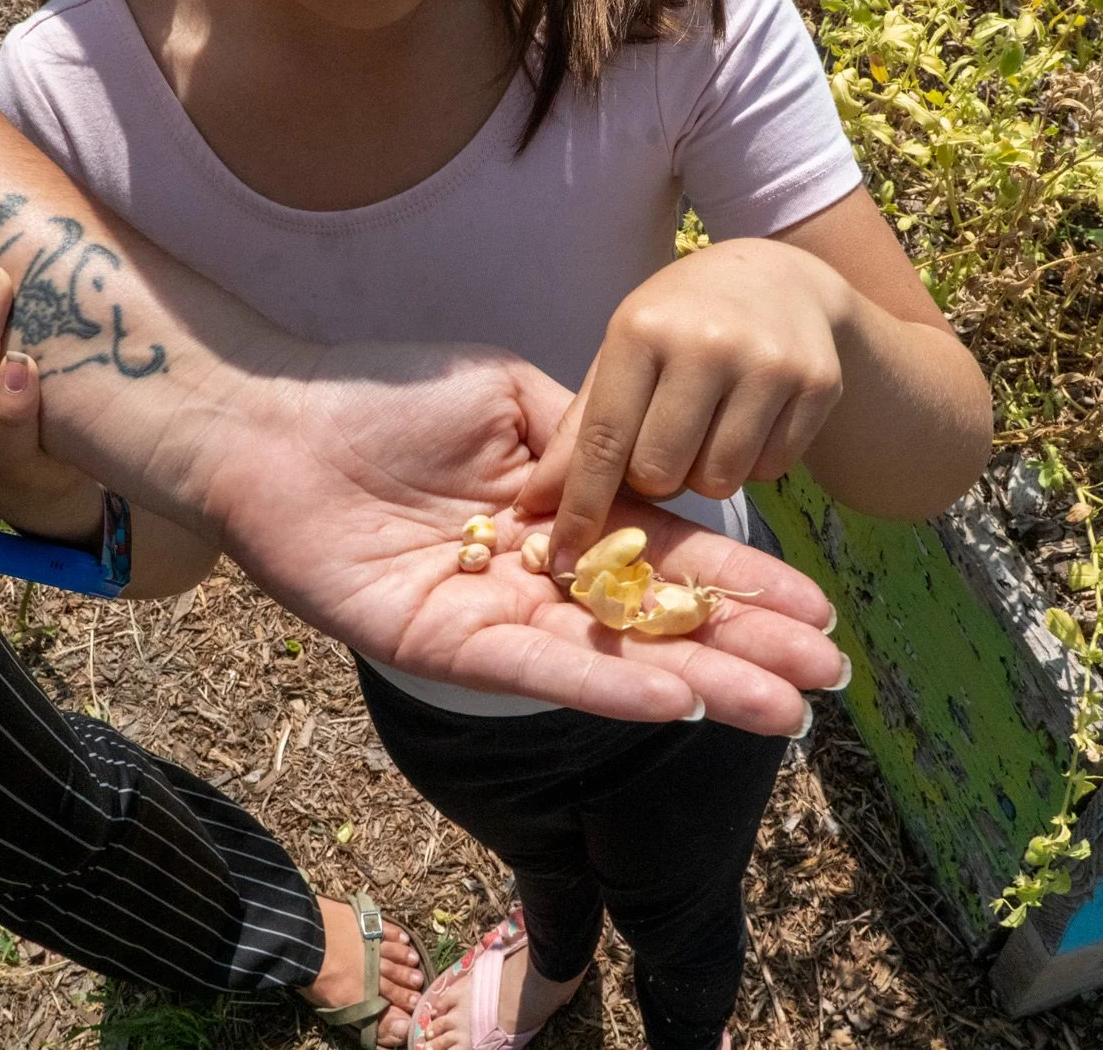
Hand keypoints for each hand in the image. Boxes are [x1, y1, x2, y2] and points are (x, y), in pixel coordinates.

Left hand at [197, 341, 847, 734]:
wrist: (276, 421)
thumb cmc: (385, 392)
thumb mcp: (512, 396)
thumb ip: (592, 443)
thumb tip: (657, 480)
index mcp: (562, 515)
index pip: (670, 556)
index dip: (742, 586)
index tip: (818, 612)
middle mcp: (538, 576)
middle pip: (656, 621)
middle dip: (744, 651)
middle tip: (825, 686)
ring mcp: (492, 617)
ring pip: (609, 657)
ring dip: (699, 683)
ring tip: (781, 711)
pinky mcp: (442, 645)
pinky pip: (534, 668)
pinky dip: (603, 682)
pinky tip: (675, 696)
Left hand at [515, 239, 855, 570]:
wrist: (780, 278)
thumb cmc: (679, 322)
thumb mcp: (622, 354)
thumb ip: (580, 429)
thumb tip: (536, 504)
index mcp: (643, 330)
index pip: (605, 440)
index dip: (582, 505)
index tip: (561, 555)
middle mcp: (707, 344)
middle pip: (662, 473)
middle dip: (653, 477)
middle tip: (661, 443)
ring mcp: (769, 364)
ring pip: (719, 482)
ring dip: (704, 474)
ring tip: (706, 427)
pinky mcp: (818, 386)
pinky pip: (769, 471)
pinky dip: (751, 463)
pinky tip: (748, 419)